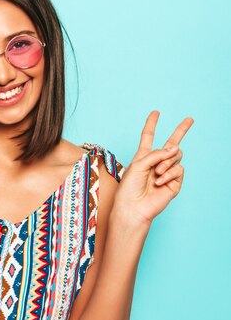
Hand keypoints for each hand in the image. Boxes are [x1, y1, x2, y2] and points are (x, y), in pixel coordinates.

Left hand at [113, 111, 193, 225]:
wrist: (133, 207)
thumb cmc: (129, 188)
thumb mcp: (138, 165)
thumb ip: (155, 154)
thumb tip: (174, 148)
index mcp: (143, 157)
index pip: (148, 137)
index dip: (151, 124)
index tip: (156, 113)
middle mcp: (156, 162)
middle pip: (171, 144)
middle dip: (181, 131)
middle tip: (190, 119)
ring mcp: (166, 172)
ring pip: (176, 156)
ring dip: (166, 162)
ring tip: (157, 172)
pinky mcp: (174, 182)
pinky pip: (178, 169)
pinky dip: (169, 173)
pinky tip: (159, 181)